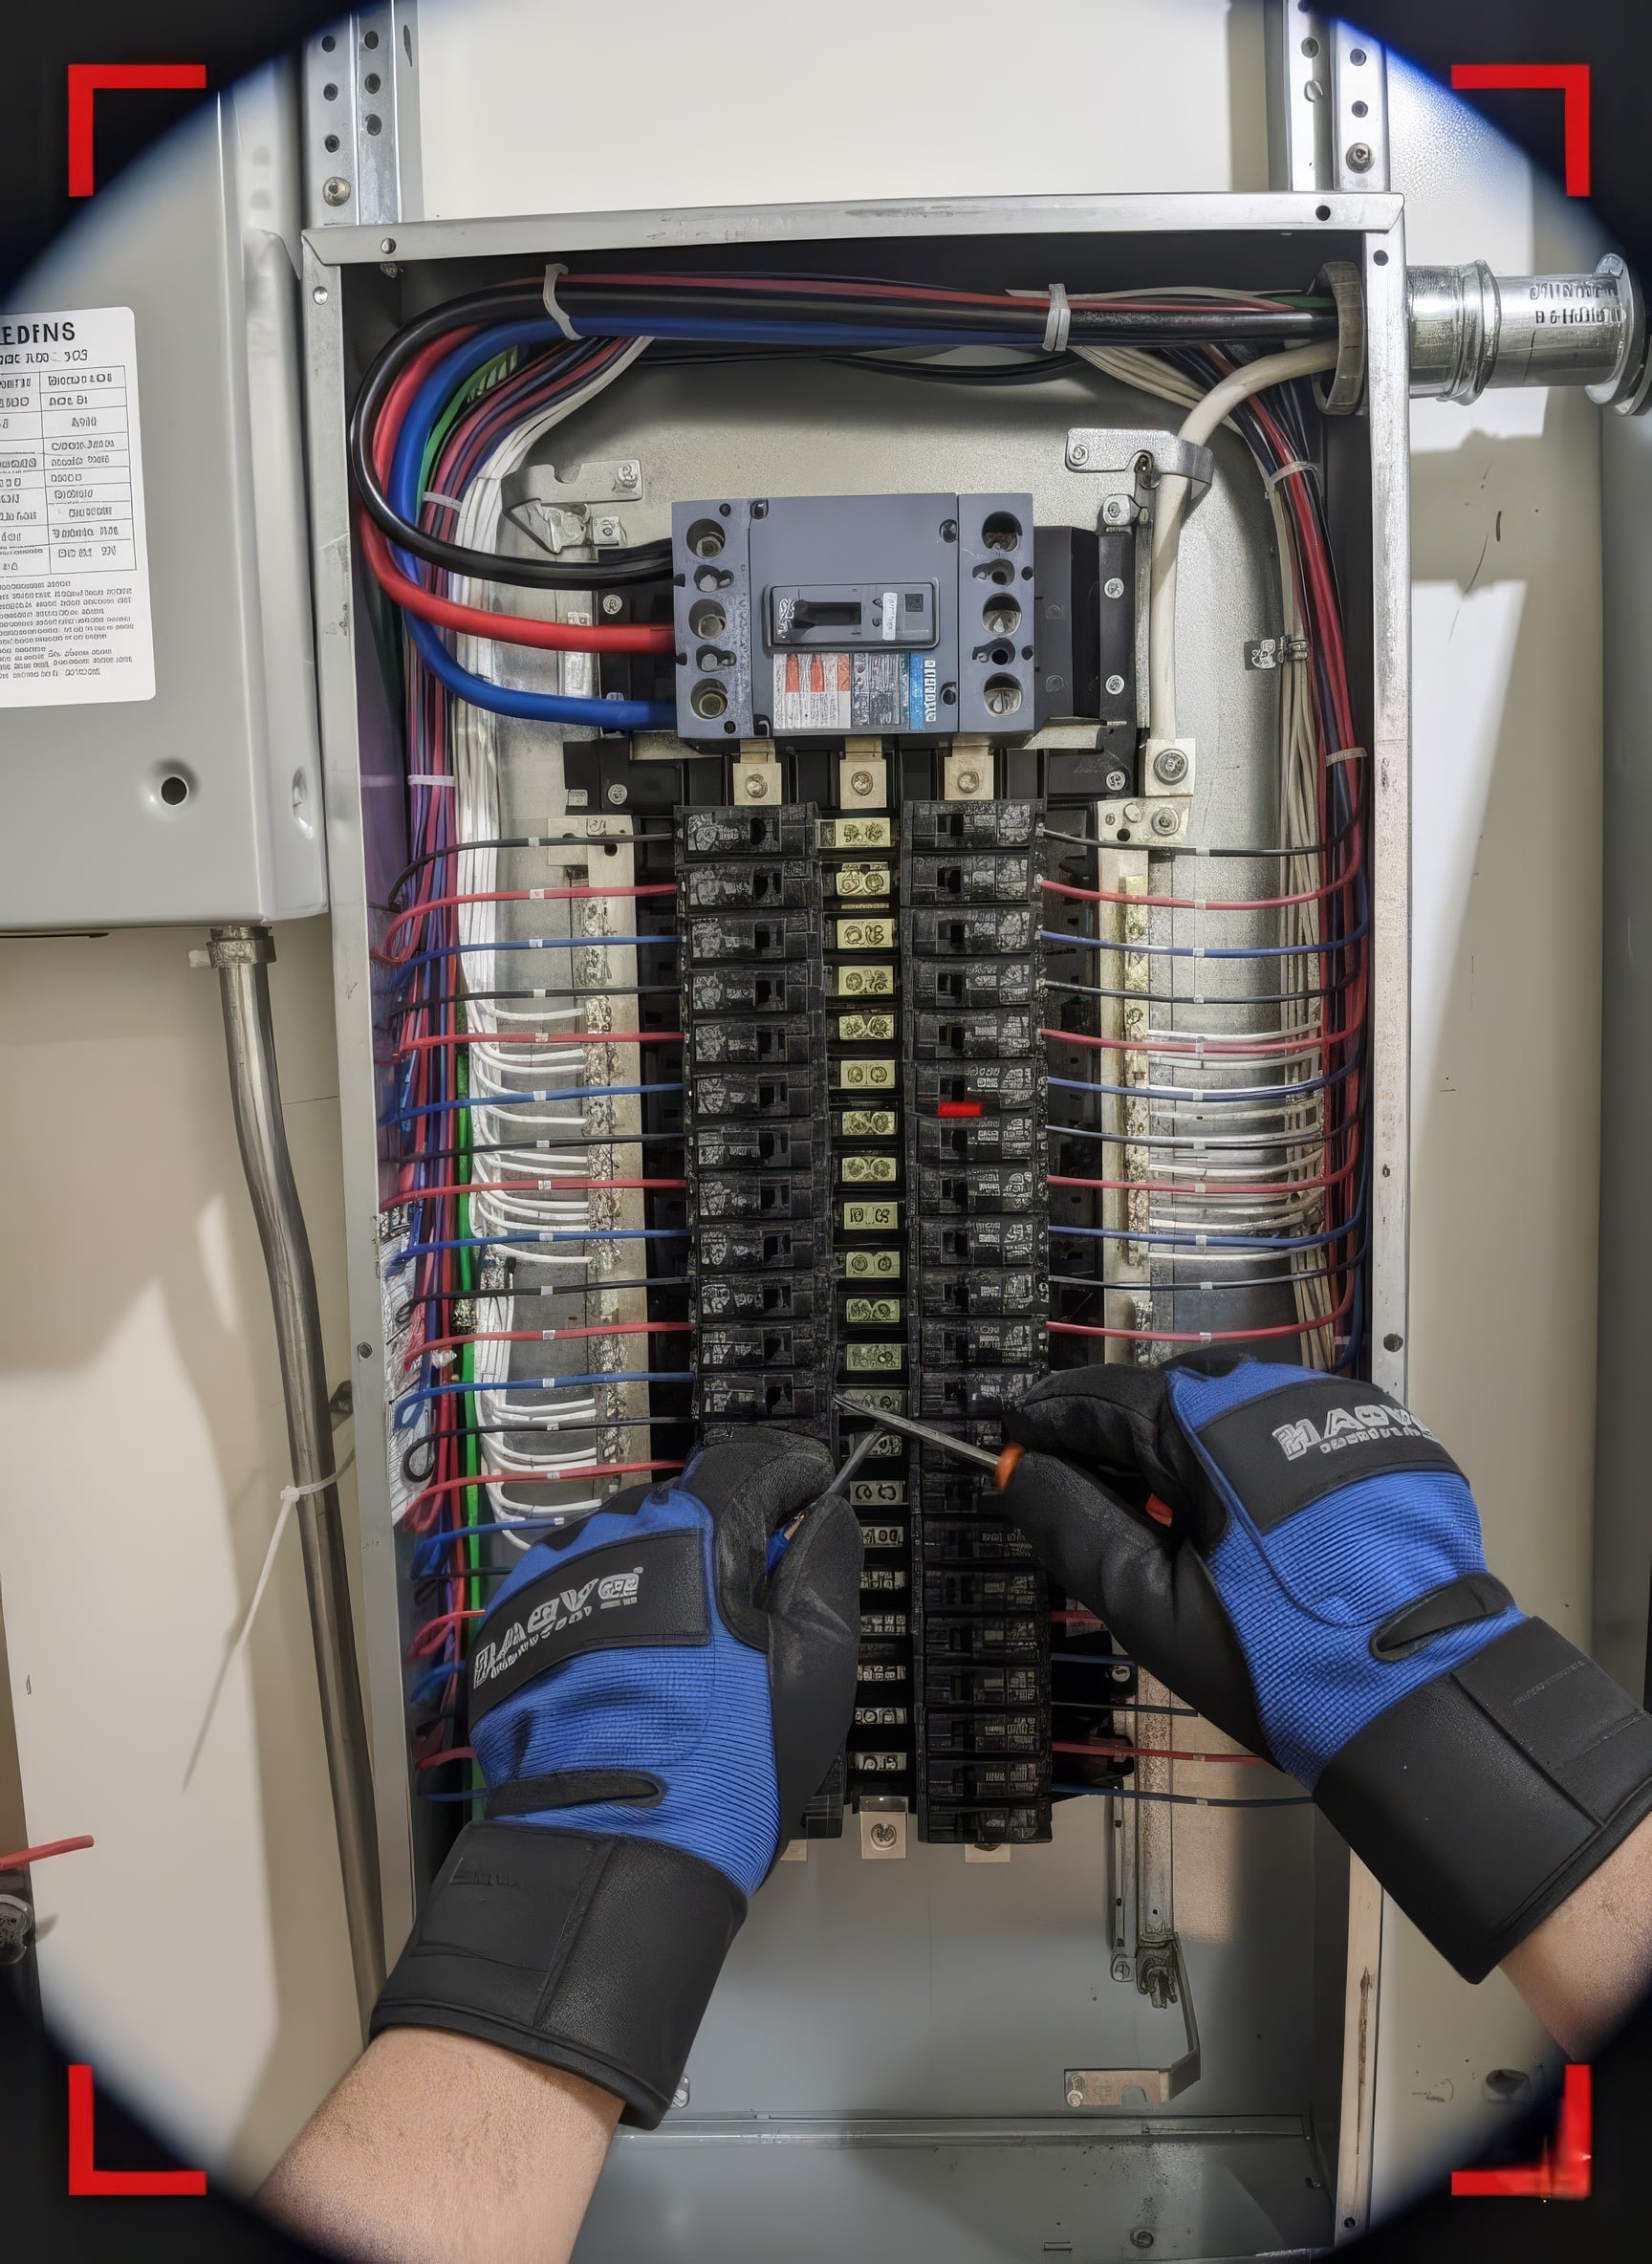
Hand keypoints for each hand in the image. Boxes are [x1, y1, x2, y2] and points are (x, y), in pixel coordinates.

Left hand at [373, 1430, 861, 2122]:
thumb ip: (825, 1567)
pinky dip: (608, 1614)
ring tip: (683, 1653)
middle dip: (725, 1538)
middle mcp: (613, 1534)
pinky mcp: (514, 1624)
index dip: (792, 1473)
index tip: (813, 1493)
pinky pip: (577, 1592)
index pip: (751, 1461)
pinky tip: (628, 1674)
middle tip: (753, 1604)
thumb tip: (826, 1514)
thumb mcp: (816, 1663)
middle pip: (685, 1504)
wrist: (613, 1851)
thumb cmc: (730, 1761)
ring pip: (625, 1547)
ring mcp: (554, 1577)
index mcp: (694, 1534)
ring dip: (660, 1575)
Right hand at [1002, 1355, 1651, 1982]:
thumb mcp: (1148, 1603)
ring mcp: (1332, 1408)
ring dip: (1180, 1447)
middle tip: (1072, 1482)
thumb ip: (1073, 1524)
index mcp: (1207, 1426)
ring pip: (1226, 1412)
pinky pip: (1283, 1430)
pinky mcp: (1375, 1435)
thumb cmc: (1272, 1657)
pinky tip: (1236, 1514)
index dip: (1046, 1419)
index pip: (1098, 1400)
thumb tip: (1021, 1471)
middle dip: (1112, 1435)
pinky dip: (1243, 1459)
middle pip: (1162, 1398)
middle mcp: (1271, 1393)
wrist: (1416, 1693)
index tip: (1010, 1435)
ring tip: (1154, 1509)